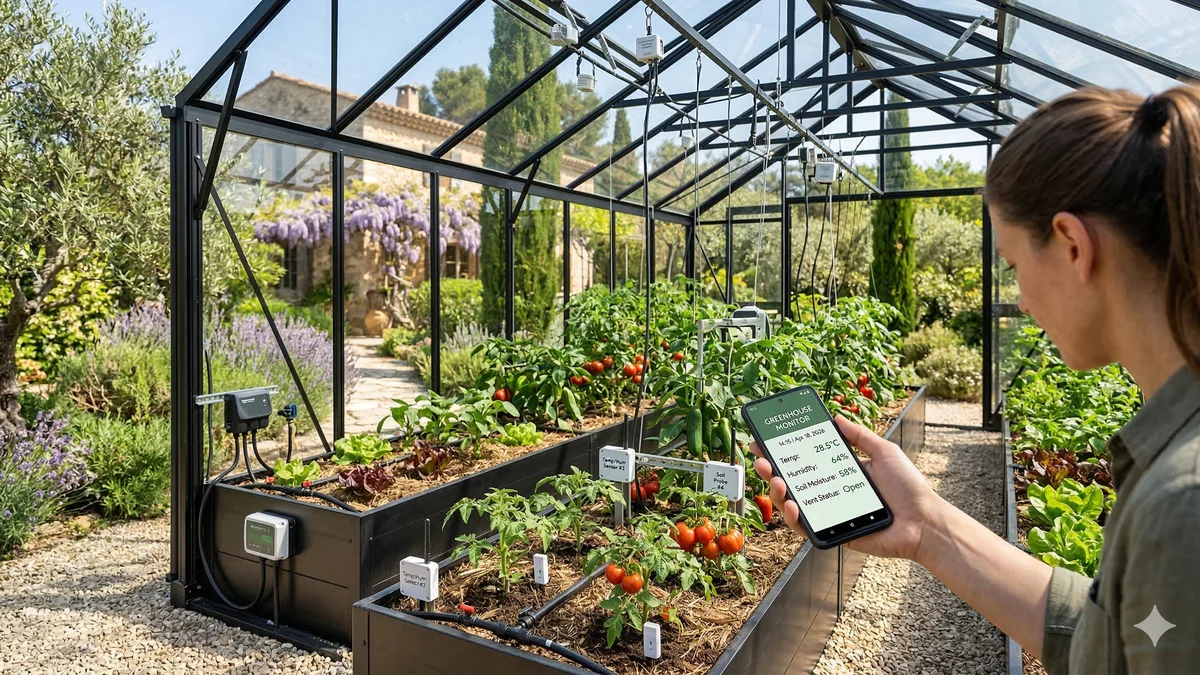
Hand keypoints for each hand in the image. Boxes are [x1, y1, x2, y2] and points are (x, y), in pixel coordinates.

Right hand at [750, 415, 940, 560]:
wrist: (923, 521)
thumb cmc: (908, 488)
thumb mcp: (883, 452)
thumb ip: (859, 436)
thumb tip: (837, 417)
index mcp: (839, 472)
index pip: (805, 460)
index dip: (783, 451)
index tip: (765, 440)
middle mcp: (830, 492)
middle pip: (791, 481)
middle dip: (769, 469)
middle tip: (761, 459)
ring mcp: (829, 513)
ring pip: (791, 504)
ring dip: (776, 492)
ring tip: (775, 480)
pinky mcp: (832, 533)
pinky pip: (804, 528)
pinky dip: (793, 518)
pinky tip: (792, 506)